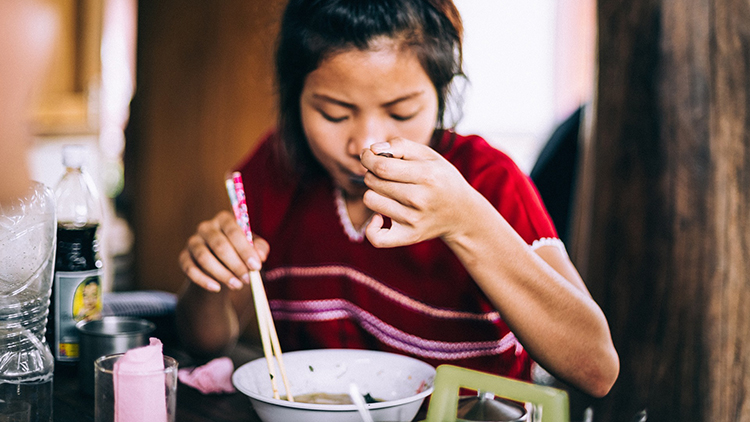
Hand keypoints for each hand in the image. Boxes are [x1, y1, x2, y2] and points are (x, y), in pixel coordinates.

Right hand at [179, 210, 269, 291]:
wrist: (221, 263)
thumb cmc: (240, 251)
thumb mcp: (254, 247)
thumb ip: (260, 248)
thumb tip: (260, 256)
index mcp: (224, 219)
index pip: (233, 231)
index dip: (245, 249)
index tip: (256, 266)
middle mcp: (206, 227)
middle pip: (219, 245)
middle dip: (235, 264)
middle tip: (247, 279)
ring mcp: (193, 241)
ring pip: (204, 258)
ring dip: (221, 274)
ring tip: (237, 285)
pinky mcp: (184, 257)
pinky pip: (189, 269)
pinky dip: (203, 280)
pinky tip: (217, 288)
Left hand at [359, 137, 479, 247]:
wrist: (462, 213)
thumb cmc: (440, 179)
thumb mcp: (428, 155)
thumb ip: (400, 145)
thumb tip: (372, 150)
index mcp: (426, 175)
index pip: (381, 166)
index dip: (368, 158)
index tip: (369, 157)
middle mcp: (420, 199)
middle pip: (373, 181)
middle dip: (372, 173)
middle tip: (385, 175)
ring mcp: (413, 220)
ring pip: (371, 201)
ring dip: (374, 193)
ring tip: (388, 193)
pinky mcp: (409, 237)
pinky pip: (376, 237)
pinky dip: (372, 227)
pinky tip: (379, 218)